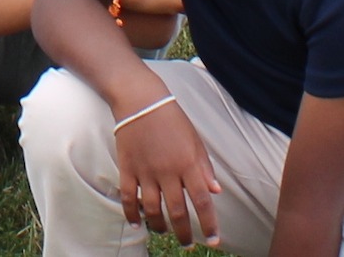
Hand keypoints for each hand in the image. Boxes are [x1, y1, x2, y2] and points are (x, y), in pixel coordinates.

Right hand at [109, 96, 222, 242]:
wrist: (141, 100)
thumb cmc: (172, 119)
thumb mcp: (195, 141)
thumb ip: (205, 168)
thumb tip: (215, 192)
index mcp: (188, 163)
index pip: (202, 201)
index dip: (209, 224)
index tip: (213, 240)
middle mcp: (168, 170)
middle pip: (178, 211)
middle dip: (184, 233)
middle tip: (188, 244)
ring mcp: (146, 171)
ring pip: (153, 209)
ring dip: (160, 226)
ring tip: (165, 232)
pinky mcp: (127, 168)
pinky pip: (129, 197)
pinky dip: (132, 214)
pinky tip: (138, 224)